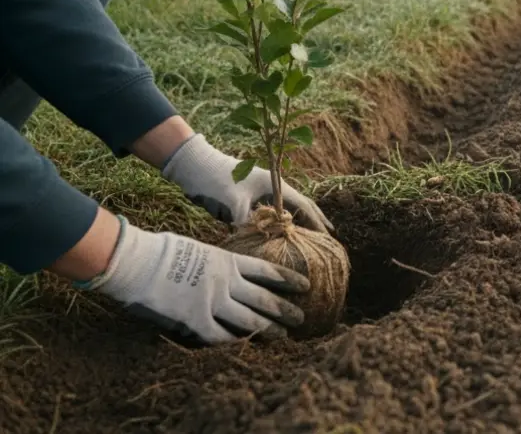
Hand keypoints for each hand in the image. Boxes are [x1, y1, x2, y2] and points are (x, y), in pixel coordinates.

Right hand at [80, 215, 308, 343]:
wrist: (139, 262)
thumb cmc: (164, 250)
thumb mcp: (200, 249)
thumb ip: (217, 262)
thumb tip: (228, 270)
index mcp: (228, 261)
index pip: (268, 270)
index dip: (288, 278)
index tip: (305, 284)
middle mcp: (226, 282)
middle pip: (264, 298)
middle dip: (285, 309)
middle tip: (302, 317)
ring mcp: (212, 301)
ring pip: (249, 319)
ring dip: (268, 328)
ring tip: (283, 335)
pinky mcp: (195, 319)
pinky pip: (220, 334)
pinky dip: (233, 341)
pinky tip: (244, 345)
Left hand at [161, 134, 333, 232]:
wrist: (195, 165)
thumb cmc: (215, 178)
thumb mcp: (232, 200)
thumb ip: (245, 219)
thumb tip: (253, 239)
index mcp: (274, 184)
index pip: (302, 205)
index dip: (316, 220)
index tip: (327, 235)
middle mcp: (272, 187)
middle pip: (301, 204)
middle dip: (316, 218)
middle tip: (330, 234)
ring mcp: (261, 191)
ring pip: (288, 208)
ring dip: (300, 220)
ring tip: (311, 236)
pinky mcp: (250, 197)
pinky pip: (272, 212)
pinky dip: (282, 221)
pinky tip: (282, 232)